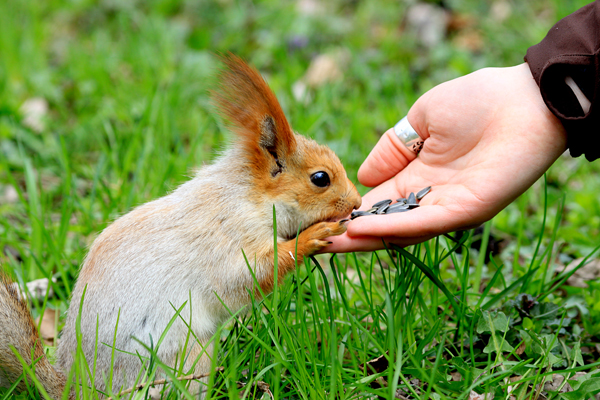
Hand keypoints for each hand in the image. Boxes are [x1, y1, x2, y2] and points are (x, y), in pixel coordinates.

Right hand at [327, 63, 566, 251]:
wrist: (523, 99)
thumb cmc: (476, 101)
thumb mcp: (420, 119)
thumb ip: (392, 148)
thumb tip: (363, 176)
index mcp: (417, 176)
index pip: (379, 202)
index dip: (353, 211)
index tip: (324, 220)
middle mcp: (429, 196)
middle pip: (385, 223)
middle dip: (352, 234)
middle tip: (317, 243)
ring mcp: (447, 207)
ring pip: (401, 230)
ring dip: (366, 238)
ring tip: (331, 242)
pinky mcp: (465, 211)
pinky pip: (424, 223)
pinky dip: (393, 227)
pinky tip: (362, 228)